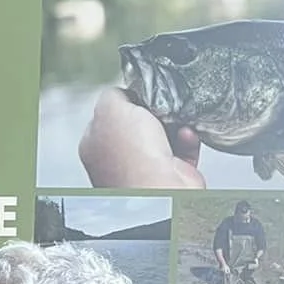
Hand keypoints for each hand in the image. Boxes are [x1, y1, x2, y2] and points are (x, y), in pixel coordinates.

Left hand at [78, 87, 206, 190]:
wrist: (161, 191)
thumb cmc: (131, 156)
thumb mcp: (109, 106)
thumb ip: (113, 93)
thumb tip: (126, 92)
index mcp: (96, 143)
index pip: (110, 112)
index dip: (126, 99)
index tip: (139, 94)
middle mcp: (118, 158)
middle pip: (138, 121)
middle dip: (152, 110)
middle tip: (159, 107)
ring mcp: (146, 167)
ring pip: (163, 132)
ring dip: (173, 121)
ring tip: (175, 119)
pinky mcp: (173, 172)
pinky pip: (184, 146)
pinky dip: (188, 137)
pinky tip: (186, 133)